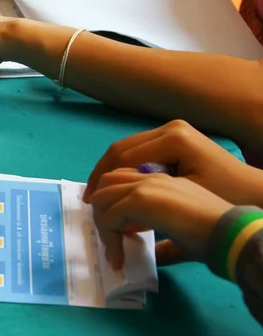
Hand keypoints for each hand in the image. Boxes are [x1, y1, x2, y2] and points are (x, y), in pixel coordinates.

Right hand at [84, 120, 262, 206]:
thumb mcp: (184, 198)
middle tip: (89, 197)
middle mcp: (170, 128)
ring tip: (100, 192)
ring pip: (128, 147)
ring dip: (111, 170)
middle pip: (122, 148)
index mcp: (172, 139)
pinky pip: (140, 150)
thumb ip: (146, 198)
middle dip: (102, 172)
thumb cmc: (225, 198)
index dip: (103, 178)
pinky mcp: (176, 137)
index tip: (92, 201)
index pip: (124, 156)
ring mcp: (173, 130)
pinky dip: (125, 167)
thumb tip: (116, 207)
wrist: (255, 192)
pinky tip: (119, 183)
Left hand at [91, 170, 231, 269]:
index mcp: (161, 179)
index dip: (112, 202)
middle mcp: (149, 178)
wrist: (230, 233)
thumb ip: (163, 241)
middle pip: (106, 183)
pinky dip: (108, 238)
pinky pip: (108, 217)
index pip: (122, 180)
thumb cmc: (213, 235)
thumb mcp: (182, 234)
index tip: (113, 228)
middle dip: (100, 210)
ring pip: (102, 198)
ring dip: (102, 224)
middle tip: (108, 238)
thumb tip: (153, 256)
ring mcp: (144, 186)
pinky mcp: (140, 200)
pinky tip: (118, 257)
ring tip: (113, 249)